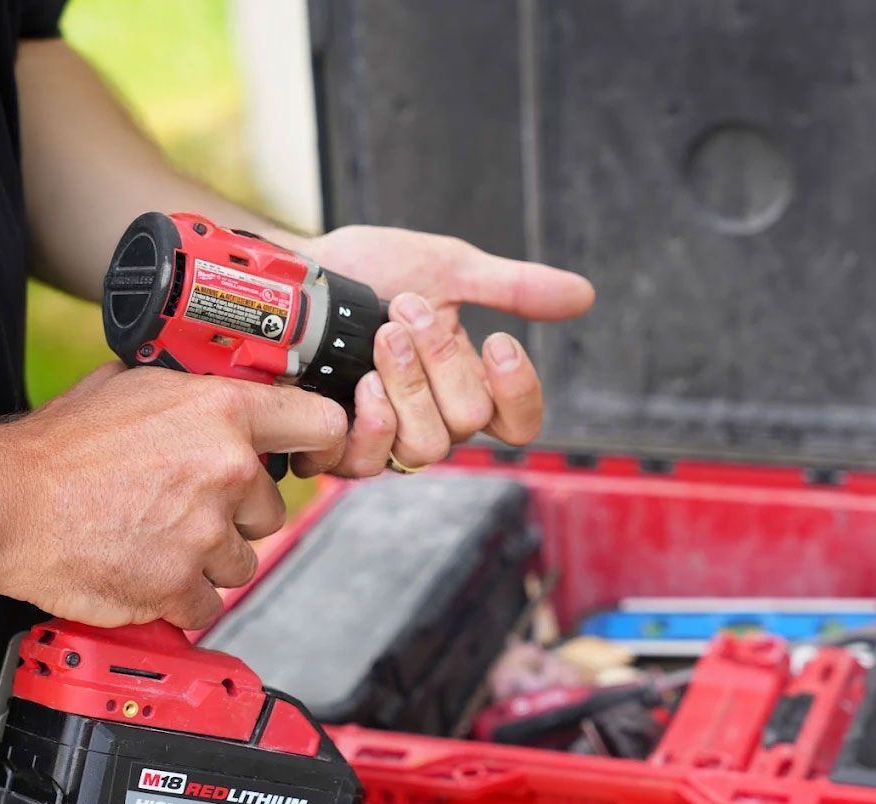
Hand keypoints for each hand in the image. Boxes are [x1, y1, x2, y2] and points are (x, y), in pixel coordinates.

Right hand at [0, 364, 346, 629]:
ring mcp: (207, 532)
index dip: (318, 445)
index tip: (307, 459)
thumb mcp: (135, 386)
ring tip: (153, 536)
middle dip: (235, 515)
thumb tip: (228, 392)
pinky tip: (144, 567)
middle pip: (271, 511)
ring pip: (242, 560)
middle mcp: (227, 470)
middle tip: (181, 506)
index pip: (321, 426)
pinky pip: (208, 602)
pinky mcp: (180, 585)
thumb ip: (195, 393)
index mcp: (223, 412)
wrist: (7, 503)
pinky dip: (179, 596)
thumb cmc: (61, 447)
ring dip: (207, 558)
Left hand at [292, 226, 594, 476]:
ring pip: (424, 446)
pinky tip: (358, 383)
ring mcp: (384, 440)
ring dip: (406, 383)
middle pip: (469, 424)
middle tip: (408, 311)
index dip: (518, 391)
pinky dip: (368, 420)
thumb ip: (513, 287)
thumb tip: (584, 295)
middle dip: (441, 359)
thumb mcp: (446, 267)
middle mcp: (431, 421)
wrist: (292, 275)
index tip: (499, 340)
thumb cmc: (365, 273)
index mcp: (467, 386)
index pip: (519, 423)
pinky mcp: (334, 450)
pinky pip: (366, 463)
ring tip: (381, 337)